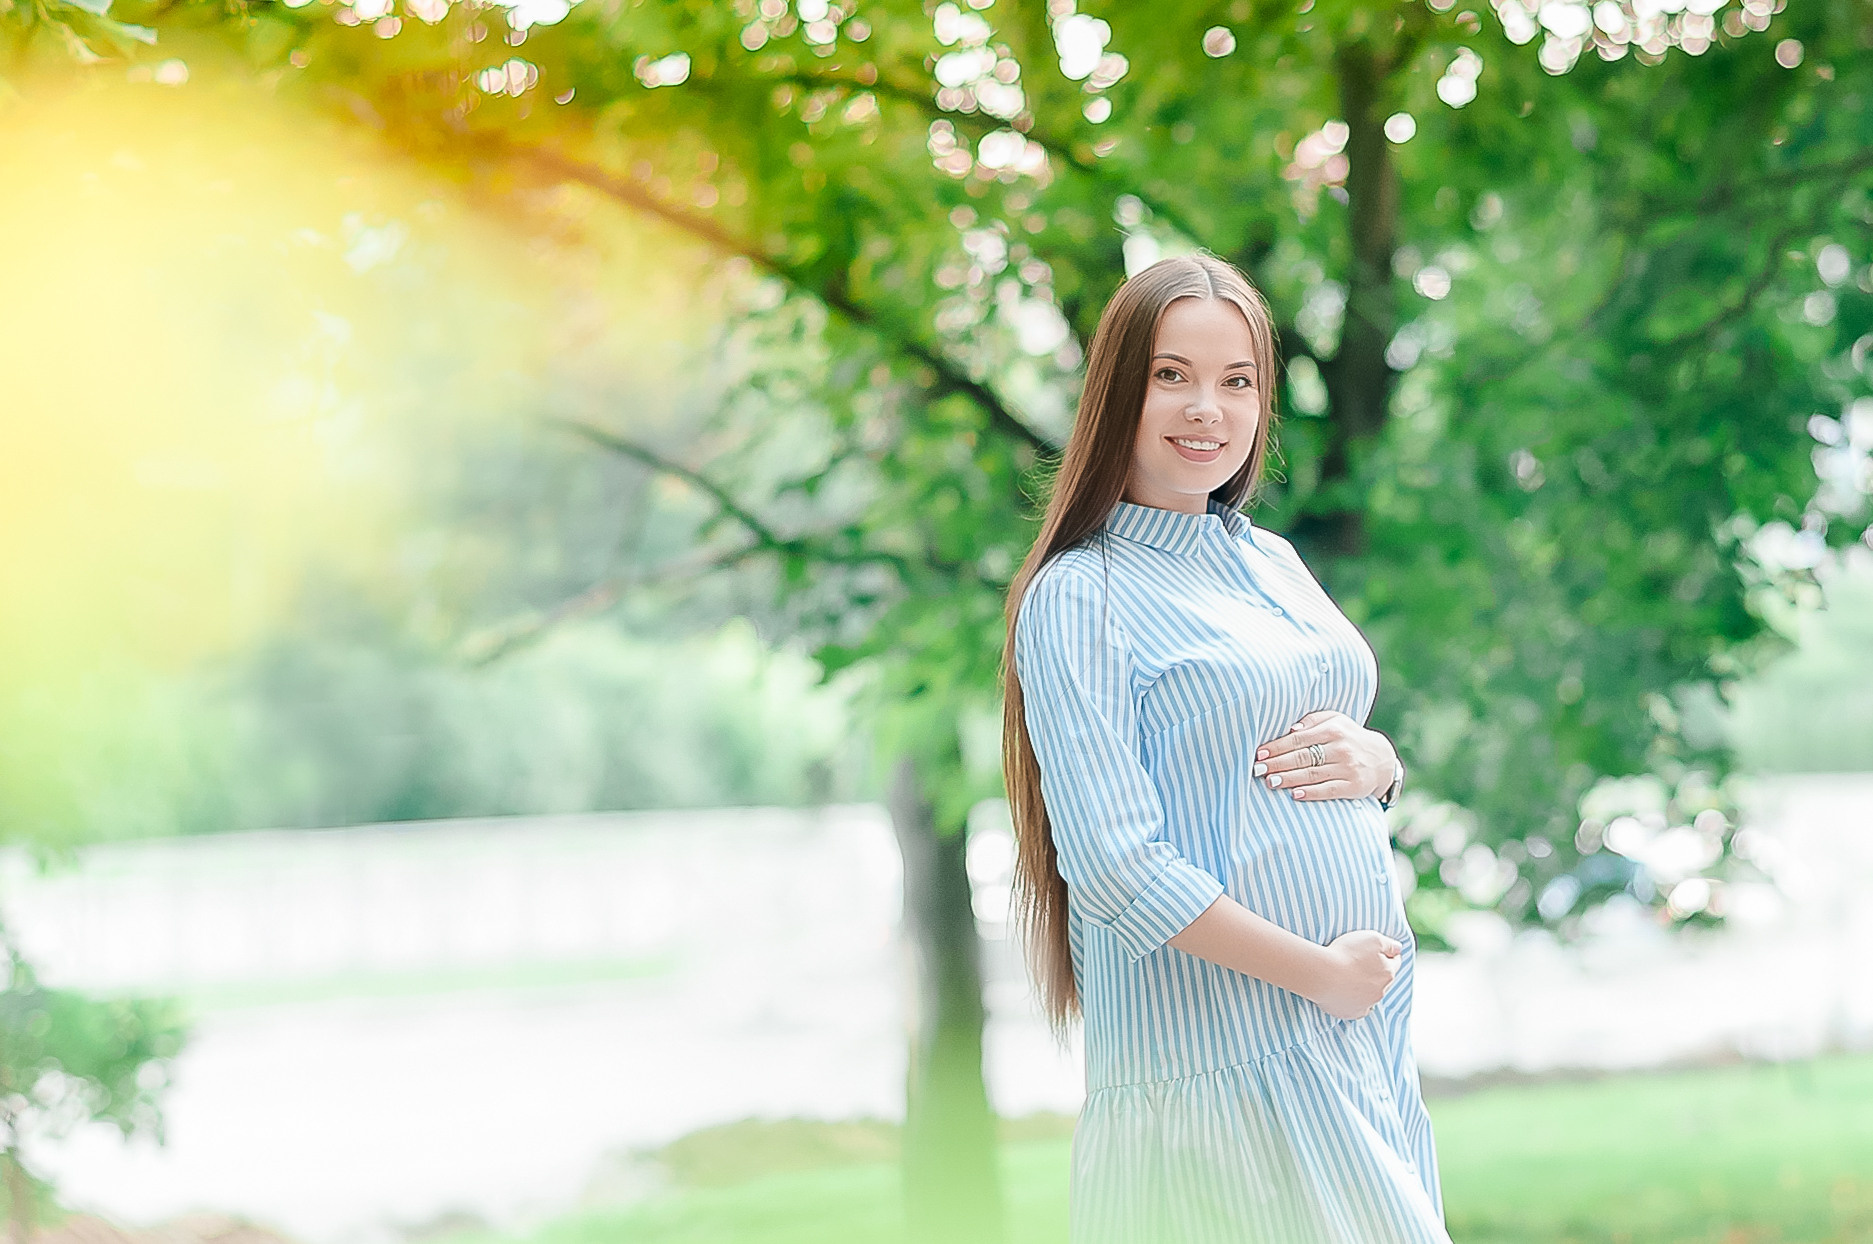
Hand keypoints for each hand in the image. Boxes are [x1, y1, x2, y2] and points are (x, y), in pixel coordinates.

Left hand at [1253, 710, 1395, 802]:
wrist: (1381, 759)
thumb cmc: (1348, 737)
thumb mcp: (1335, 720)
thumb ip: (1312, 720)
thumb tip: (1291, 729)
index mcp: (1333, 730)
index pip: (1299, 739)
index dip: (1277, 747)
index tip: (1260, 753)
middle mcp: (1341, 748)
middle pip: (1302, 757)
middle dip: (1277, 764)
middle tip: (1258, 770)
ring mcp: (1348, 768)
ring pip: (1312, 774)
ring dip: (1288, 779)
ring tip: (1270, 781)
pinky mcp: (1354, 786)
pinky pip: (1329, 790)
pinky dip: (1311, 792)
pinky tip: (1295, 794)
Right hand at [1305, 930, 1402, 1019]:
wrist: (1322, 974)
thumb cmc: (1345, 953)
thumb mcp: (1372, 939)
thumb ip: (1389, 944)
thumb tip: (1398, 949)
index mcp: (1388, 973)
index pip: (1395, 962)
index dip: (1385, 954)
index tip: (1373, 950)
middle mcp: (1381, 991)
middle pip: (1383, 979)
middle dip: (1375, 971)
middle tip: (1358, 962)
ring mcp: (1367, 1004)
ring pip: (1371, 995)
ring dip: (1365, 987)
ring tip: (1349, 977)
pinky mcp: (1352, 1013)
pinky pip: (1358, 1008)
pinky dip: (1355, 1002)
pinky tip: (1346, 994)